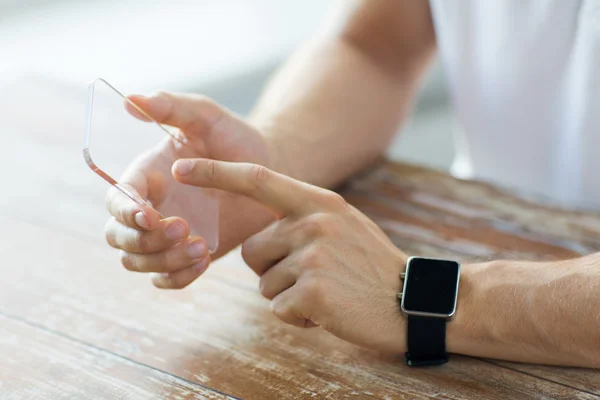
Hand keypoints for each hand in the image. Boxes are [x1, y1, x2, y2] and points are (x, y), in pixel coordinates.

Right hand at [104, 93, 276, 288]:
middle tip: (183, 228)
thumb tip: (132, 99)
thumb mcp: (207, 117)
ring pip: (138, 262)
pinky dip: (177, 276)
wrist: (270, 169)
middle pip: (118, 237)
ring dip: (162, 260)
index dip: (126, 211)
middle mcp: (150, 207)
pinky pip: (166, 278)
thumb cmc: (235, 138)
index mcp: (146, 176)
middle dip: (142, 241)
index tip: (150, 214)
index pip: (117, 199)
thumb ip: (172, 107)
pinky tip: (203, 260)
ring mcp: (167, 234)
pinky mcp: (187, 254)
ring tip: (201, 247)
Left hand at [172, 158, 408, 352]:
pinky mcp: (311, 290)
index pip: (259, 179)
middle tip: (314, 278)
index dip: (217, 173)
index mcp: (318, 202)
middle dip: (272, 271)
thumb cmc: (371, 266)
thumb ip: (302, 220)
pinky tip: (328, 311)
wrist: (412, 302)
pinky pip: (278, 307)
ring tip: (327, 292)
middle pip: (252, 250)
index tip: (182, 166)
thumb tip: (259, 236)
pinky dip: (298, 316)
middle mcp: (313, 222)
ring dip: (287, 295)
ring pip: (264, 282)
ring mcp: (312, 255)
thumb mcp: (343, 225)